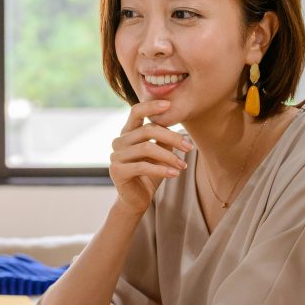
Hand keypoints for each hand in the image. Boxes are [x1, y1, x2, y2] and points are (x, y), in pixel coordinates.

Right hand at [110, 100, 190, 214]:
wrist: (136, 200)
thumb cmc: (149, 174)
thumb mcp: (160, 153)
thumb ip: (164, 139)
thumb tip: (179, 126)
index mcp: (127, 133)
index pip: (136, 112)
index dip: (151, 106)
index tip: (169, 104)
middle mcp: (118, 141)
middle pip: (147, 130)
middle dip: (172, 137)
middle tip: (189, 147)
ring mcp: (115, 156)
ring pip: (147, 148)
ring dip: (169, 156)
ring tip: (182, 165)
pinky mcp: (117, 171)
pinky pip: (143, 166)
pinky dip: (161, 170)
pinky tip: (175, 174)